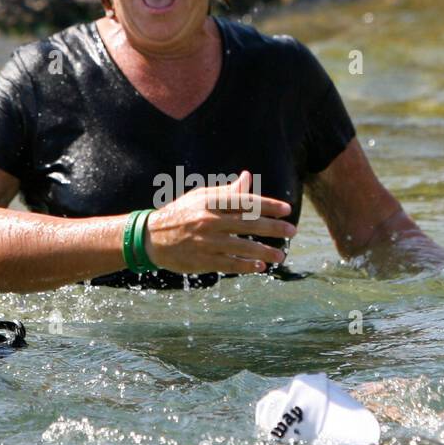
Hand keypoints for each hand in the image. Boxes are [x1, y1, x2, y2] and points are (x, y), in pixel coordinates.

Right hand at [144, 170, 294, 274]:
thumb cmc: (181, 213)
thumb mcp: (201, 197)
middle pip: (248, 224)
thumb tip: (248, 178)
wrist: (151, 237)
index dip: (268, 205)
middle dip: (273, 228)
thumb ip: (226, 192)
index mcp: (210, 202)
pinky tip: (261, 266)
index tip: (287, 209)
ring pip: (241, 247)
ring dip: (264, 251)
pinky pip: (229, 264)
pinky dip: (246, 265)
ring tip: (281, 254)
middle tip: (292, 231)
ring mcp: (205, 242)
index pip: (245, 202)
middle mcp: (209, 221)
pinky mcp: (202, 260)